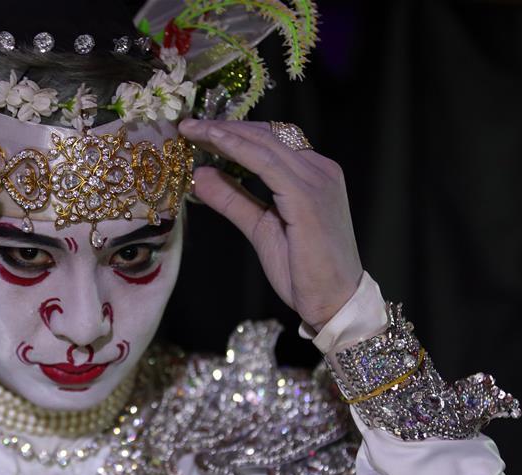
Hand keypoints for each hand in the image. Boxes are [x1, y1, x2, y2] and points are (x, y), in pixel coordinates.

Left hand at [178, 119, 362, 331]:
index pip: (271, 141)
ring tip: (192, 129)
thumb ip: (234, 200)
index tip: (199, 130)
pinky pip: (266, 163)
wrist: (333, 302)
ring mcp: (317, 180)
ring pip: (264, 143)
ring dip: (224, 133)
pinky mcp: (307, 197)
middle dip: (224, 126)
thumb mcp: (260, 228)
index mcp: (314, 175)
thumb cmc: (303, 271)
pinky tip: (213, 142)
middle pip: (266, 135)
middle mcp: (320, 170)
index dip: (234, 132)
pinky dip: (237, 148)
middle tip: (188, 126)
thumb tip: (201, 175)